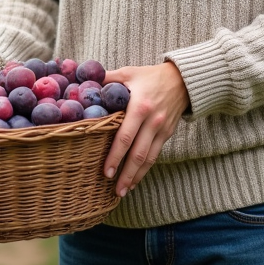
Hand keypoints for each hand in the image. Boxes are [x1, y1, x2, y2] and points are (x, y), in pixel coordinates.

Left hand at [102, 61, 188, 197]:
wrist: (182, 80)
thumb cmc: (149, 76)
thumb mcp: (128, 73)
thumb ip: (106, 79)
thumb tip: (82, 83)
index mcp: (140, 106)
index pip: (125, 136)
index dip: (115, 155)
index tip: (106, 171)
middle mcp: (152, 120)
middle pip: (138, 153)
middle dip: (126, 173)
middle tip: (114, 189)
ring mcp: (161, 129)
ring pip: (148, 159)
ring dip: (136, 177)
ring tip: (123, 191)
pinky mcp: (167, 134)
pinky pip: (155, 155)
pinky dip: (145, 169)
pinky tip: (135, 179)